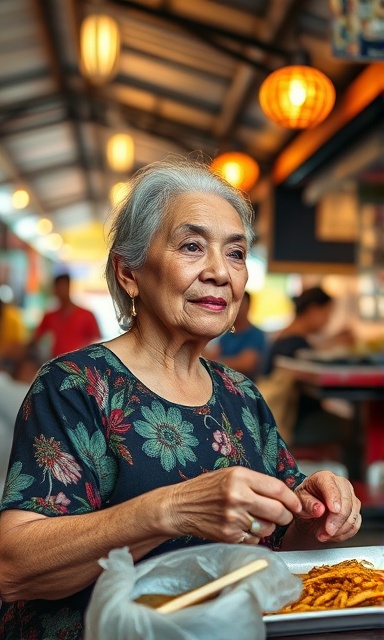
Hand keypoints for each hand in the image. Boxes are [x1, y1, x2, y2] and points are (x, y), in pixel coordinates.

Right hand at [166, 466, 301, 544]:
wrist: (179, 506)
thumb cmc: (206, 488)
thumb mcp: (230, 474)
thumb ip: (256, 482)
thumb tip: (284, 495)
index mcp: (240, 477)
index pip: (278, 489)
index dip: (292, 499)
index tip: (296, 505)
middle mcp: (238, 496)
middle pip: (278, 511)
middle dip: (286, 515)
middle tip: (283, 515)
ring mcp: (234, 518)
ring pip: (269, 528)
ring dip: (269, 526)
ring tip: (256, 519)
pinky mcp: (229, 536)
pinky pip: (255, 539)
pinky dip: (254, 536)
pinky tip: (242, 527)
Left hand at [291, 471, 360, 543]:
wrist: (310, 511)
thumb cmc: (304, 501)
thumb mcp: (299, 501)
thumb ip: (307, 504)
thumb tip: (319, 509)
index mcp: (324, 477)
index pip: (331, 486)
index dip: (334, 498)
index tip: (333, 510)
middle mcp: (340, 484)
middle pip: (346, 502)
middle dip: (337, 520)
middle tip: (326, 531)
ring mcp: (350, 497)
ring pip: (353, 515)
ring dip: (339, 529)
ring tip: (323, 535)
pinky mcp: (355, 510)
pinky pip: (355, 524)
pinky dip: (344, 533)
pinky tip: (331, 535)